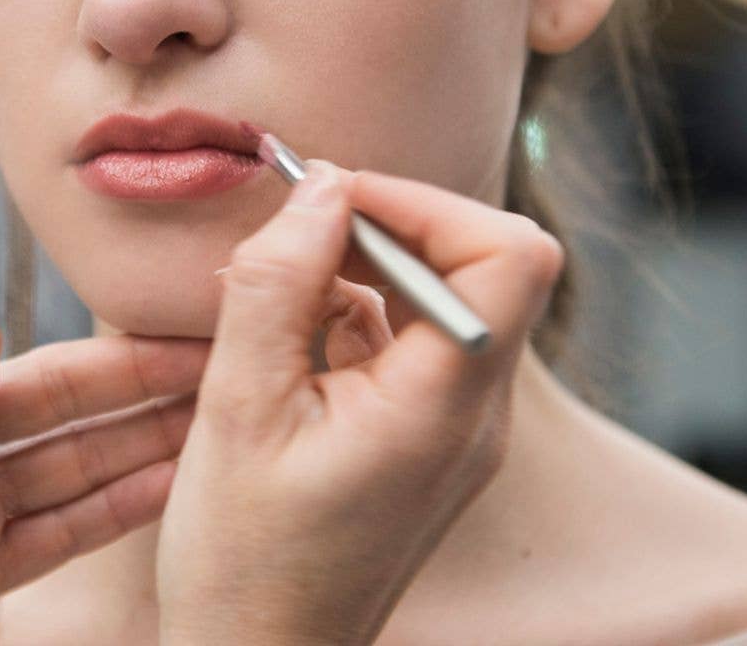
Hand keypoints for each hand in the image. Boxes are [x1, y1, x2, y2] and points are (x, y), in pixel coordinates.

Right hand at [157, 163, 562, 644]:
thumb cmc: (243, 560)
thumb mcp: (237, 409)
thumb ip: (278, 286)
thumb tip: (320, 185)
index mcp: (442, 408)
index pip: (509, 255)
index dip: (426, 203)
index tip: (335, 199)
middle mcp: (474, 417)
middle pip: (480, 266)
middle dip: (385, 227)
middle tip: (293, 235)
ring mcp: (457, 433)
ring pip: (441, 300)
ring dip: (361, 271)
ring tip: (269, 295)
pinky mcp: (428, 444)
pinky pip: (411, 345)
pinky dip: (353, 318)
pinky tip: (283, 341)